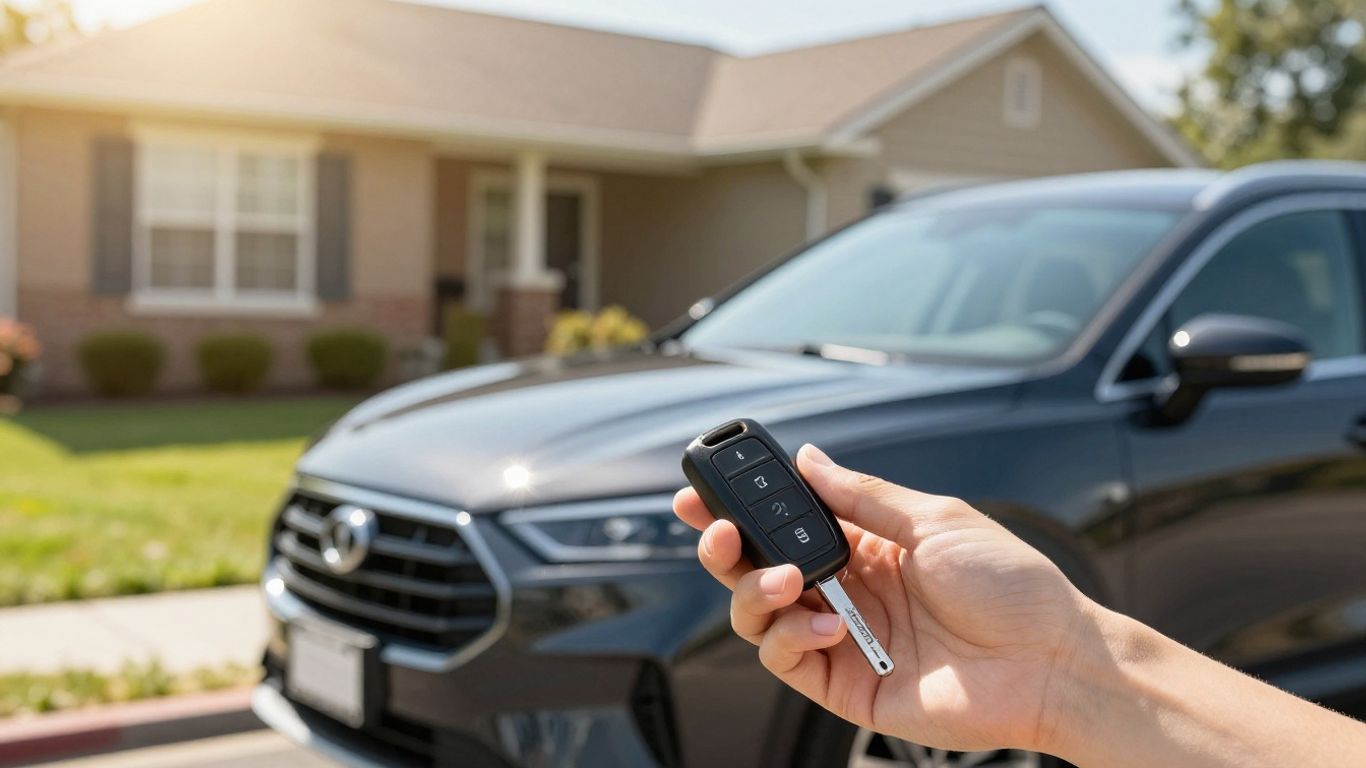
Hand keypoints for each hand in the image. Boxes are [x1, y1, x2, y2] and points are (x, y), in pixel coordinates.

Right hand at [673, 444, 1087, 752]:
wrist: (1052, 662)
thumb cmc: (1011, 586)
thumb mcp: (933, 519)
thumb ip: (861, 495)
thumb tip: (808, 458)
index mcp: (865, 546)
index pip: (785, 524)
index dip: (740, 509)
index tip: (701, 491)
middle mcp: (844, 590)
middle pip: (757, 569)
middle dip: (723, 547)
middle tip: (717, 531)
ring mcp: (841, 639)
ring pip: (757, 616)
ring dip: (754, 592)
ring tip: (784, 580)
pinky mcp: (845, 685)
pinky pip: (785, 660)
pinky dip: (790, 637)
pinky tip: (827, 624)